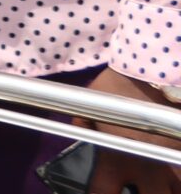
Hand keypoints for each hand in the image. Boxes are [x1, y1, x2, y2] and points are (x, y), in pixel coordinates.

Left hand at [78, 69, 180, 192]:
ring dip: (169, 186)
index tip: (105, 190)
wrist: (155, 71)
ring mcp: (173, 162)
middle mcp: (146, 168)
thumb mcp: (92, 103)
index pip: (101, 193)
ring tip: (162, 181)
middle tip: (142, 186)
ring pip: (176, 190)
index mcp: (116, 160)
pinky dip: (179, 174)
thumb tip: (80, 124)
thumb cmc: (119, 85)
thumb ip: (85, 121)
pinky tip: (174, 169)